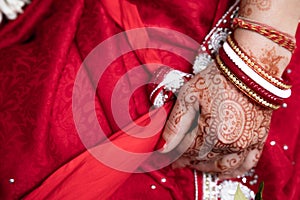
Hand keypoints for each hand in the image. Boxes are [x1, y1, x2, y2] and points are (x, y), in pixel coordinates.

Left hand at [161, 62, 271, 178]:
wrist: (248, 69)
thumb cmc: (217, 79)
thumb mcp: (189, 96)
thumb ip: (176, 124)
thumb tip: (163, 148)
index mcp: (211, 132)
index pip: (187, 151)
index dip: (175, 154)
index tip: (168, 156)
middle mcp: (230, 143)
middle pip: (202, 159)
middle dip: (187, 160)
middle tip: (178, 161)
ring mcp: (246, 143)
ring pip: (222, 165)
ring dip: (206, 167)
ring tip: (195, 164)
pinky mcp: (258, 139)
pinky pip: (247, 163)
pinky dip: (233, 171)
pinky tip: (222, 172)